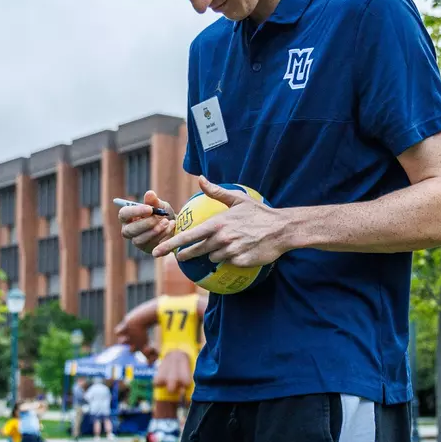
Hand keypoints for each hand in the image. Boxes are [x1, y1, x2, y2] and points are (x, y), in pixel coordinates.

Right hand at [118, 190, 174, 254]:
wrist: (174, 226)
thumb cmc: (162, 214)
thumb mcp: (160, 205)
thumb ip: (154, 201)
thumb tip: (149, 194)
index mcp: (128, 217)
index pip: (124, 214)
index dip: (135, 212)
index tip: (149, 209)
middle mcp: (128, 230)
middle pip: (129, 230)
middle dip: (144, 224)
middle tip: (157, 218)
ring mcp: (137, 241)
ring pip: (139, 240)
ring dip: (154, 231)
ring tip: (167, 222)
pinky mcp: (147, 249)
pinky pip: (151, 245)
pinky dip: (162, 236)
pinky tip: (170, 227)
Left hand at [153, 177, 289, 266]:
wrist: (282, 229)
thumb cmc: (259, 213)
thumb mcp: (238, 199)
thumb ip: (216, 191)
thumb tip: (201, 178)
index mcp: (217, 224)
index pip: (188, 237)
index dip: (171, 245)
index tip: (158, 252)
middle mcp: (221, 239)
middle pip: (196, 251)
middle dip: (187, 254)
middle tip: (182, 256)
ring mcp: (230, 252)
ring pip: (213, 258)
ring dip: (215, 253)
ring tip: (228, 244)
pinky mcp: (239, 262)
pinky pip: (228, 263)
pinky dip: (231, 258)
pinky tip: (241, 250)